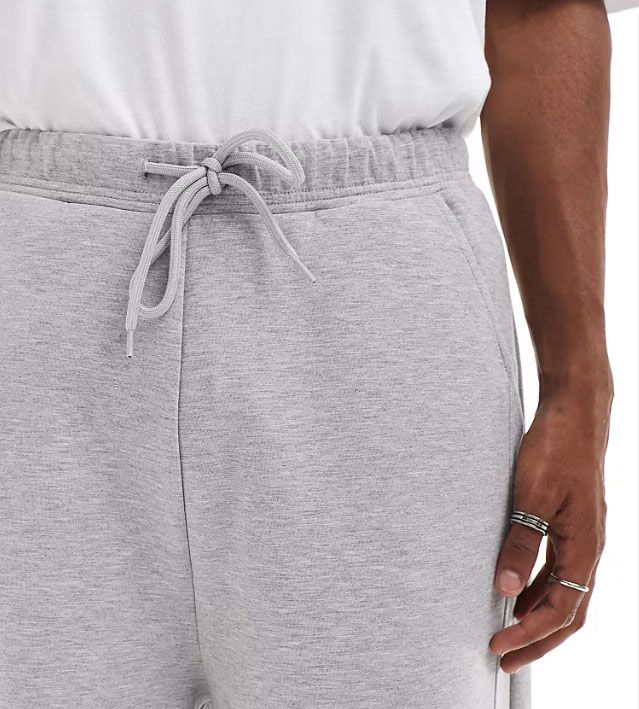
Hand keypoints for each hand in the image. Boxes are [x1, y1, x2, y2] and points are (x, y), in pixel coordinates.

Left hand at [489, 384, 610, 672]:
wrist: (574, 413)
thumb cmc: (555, 449)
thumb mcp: (531, 496)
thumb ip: (520, 543)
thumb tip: (504, 589)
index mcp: (585, 547)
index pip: (561, 610)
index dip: (530, 633)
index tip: (498, 646)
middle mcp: (589, 548)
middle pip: (568, 611)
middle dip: (537, 638)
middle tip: (505, 657)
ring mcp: (583, 536)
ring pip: (565, 592)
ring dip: (538, 615)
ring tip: (509, 630)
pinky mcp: (572, 523)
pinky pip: (560, 569)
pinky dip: (540, 587)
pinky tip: (518, 589)